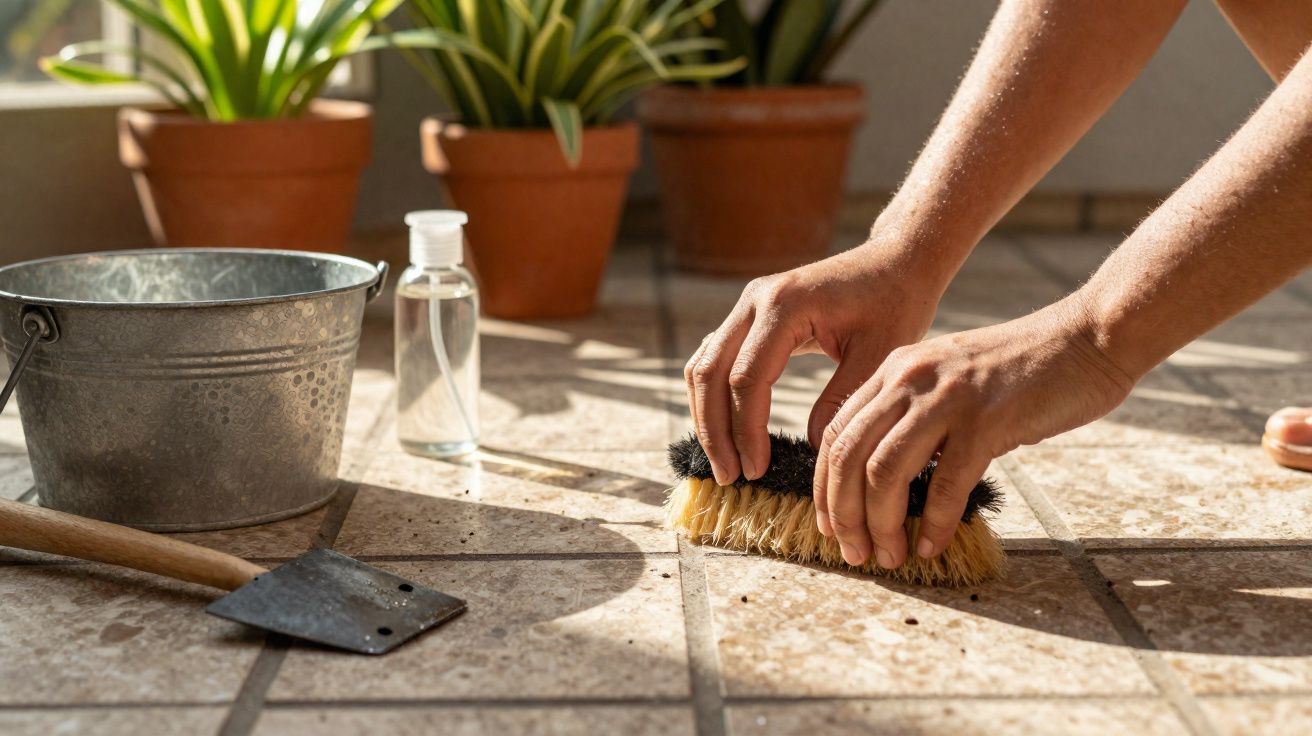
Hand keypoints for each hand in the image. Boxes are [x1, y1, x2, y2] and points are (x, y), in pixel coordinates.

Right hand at [685, 241, 947, 485]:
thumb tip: (810, 448)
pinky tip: (727, 431)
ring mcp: (746, 305)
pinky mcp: (749, 316)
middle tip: (730, 477)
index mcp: (784, 306)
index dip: (746, 431)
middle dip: (716, 432)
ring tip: (725, 462)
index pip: (746, 379)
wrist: (894, 262)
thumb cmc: (895, 304)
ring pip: (703, 367)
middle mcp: (754, 300)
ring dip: (707, 417)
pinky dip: (713, 397)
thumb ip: (842, 400)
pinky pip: (714, 359)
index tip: (757, 471)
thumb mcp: (880, 355)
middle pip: (711, 374)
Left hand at [815, 299, 1135, 567]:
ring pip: (884, 471)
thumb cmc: (1023, 371)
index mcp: (895, 369)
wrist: (1088, 337)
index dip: (825, 488)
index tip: (830, 527)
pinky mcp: (987, 419)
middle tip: (853, 553)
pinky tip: (933, 545)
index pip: (836, 434)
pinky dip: (934, 523)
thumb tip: (887, 482)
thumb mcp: (950, 382)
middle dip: (843, 514)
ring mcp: (947, 397)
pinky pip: (945, 483)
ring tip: (889, 556)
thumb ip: (915, 418)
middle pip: (848, 454)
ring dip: (880, 524)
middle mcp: (910, 378)